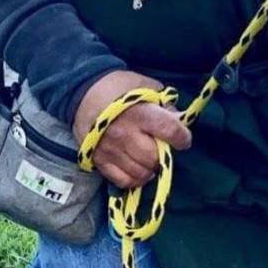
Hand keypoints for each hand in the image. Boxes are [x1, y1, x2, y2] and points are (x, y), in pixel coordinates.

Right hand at [73, 70, 191, 189]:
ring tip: (150, 159)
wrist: (84, 91)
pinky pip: (122, 180)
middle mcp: (125, 134)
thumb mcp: (147, 86)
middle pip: (153, 157)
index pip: (170, 131)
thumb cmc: (120, 86)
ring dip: (149, 168)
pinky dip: (134, 179)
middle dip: (162, 155)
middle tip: (162, 148)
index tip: (183, 139)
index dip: (182, 138)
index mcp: (141, 113)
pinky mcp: (99, 160)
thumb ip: (165, 105)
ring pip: (139, 172)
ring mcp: (111, 149)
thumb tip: (181, 120)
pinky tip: (138, 169)